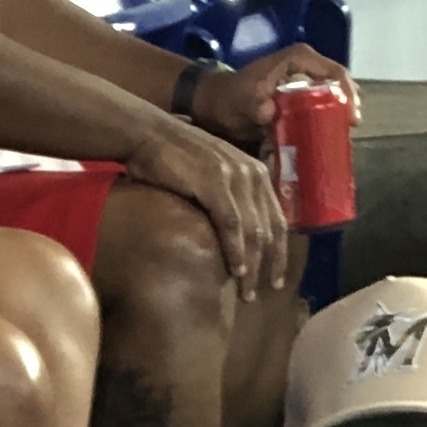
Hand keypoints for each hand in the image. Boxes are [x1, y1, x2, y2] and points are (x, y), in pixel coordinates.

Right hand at [122, 118, 287, 296]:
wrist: (147, 134)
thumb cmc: (173, 157)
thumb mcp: (210, 176)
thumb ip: (227, 197)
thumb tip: (231, 231)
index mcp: (256, 172)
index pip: (277, 219)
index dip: (279, 252)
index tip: (276, 278)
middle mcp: (252, 173)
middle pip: (270, 229)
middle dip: (269, 265)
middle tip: (263, 292)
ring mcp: (235, 177)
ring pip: (253, 231)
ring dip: (252, 266)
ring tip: (246, 291)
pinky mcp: (214, 183)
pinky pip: (231, 224)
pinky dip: (235, 250)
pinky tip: (235, 271)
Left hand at [190, 44, 359, 148]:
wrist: (216, 102)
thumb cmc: (229, 97)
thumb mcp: (240, 101)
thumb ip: (255, 105)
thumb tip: (270, 113)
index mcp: (298, 58)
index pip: (333, 71)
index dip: (347, 93)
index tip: (350, 118)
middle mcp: (306, 64)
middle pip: (339, 82)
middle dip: (348, 104)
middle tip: (350, 129)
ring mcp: (305, 78)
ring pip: (333, 93)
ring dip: (339, 112)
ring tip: (343, 135)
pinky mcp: (301, 93)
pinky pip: (321, 103)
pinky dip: (327, 117)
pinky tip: (329, 135)